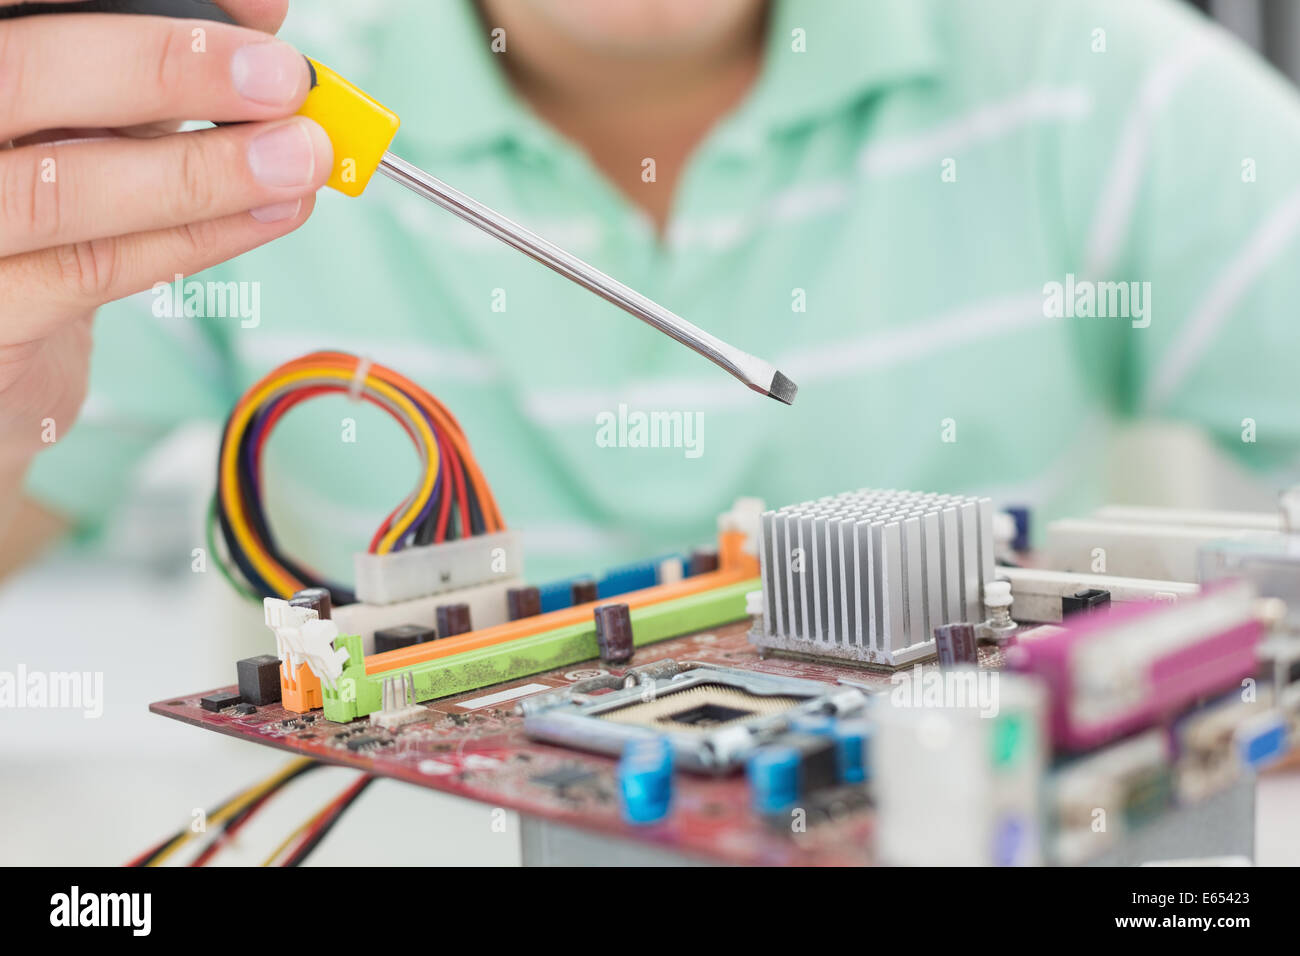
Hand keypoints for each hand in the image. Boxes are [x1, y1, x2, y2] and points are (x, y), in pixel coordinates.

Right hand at [0, 0, 331, 464]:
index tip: (256, 9)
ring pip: (64, 190)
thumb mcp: (85, 115)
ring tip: (299, 157)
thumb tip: (260, 22)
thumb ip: (151, 70)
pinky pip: (93, 269)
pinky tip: (269, 213)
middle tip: (282, 78)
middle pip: (25, 74)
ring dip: (203, 171)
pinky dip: (196, 237)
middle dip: (167, 68)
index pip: (26, 2)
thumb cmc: (41, 196)